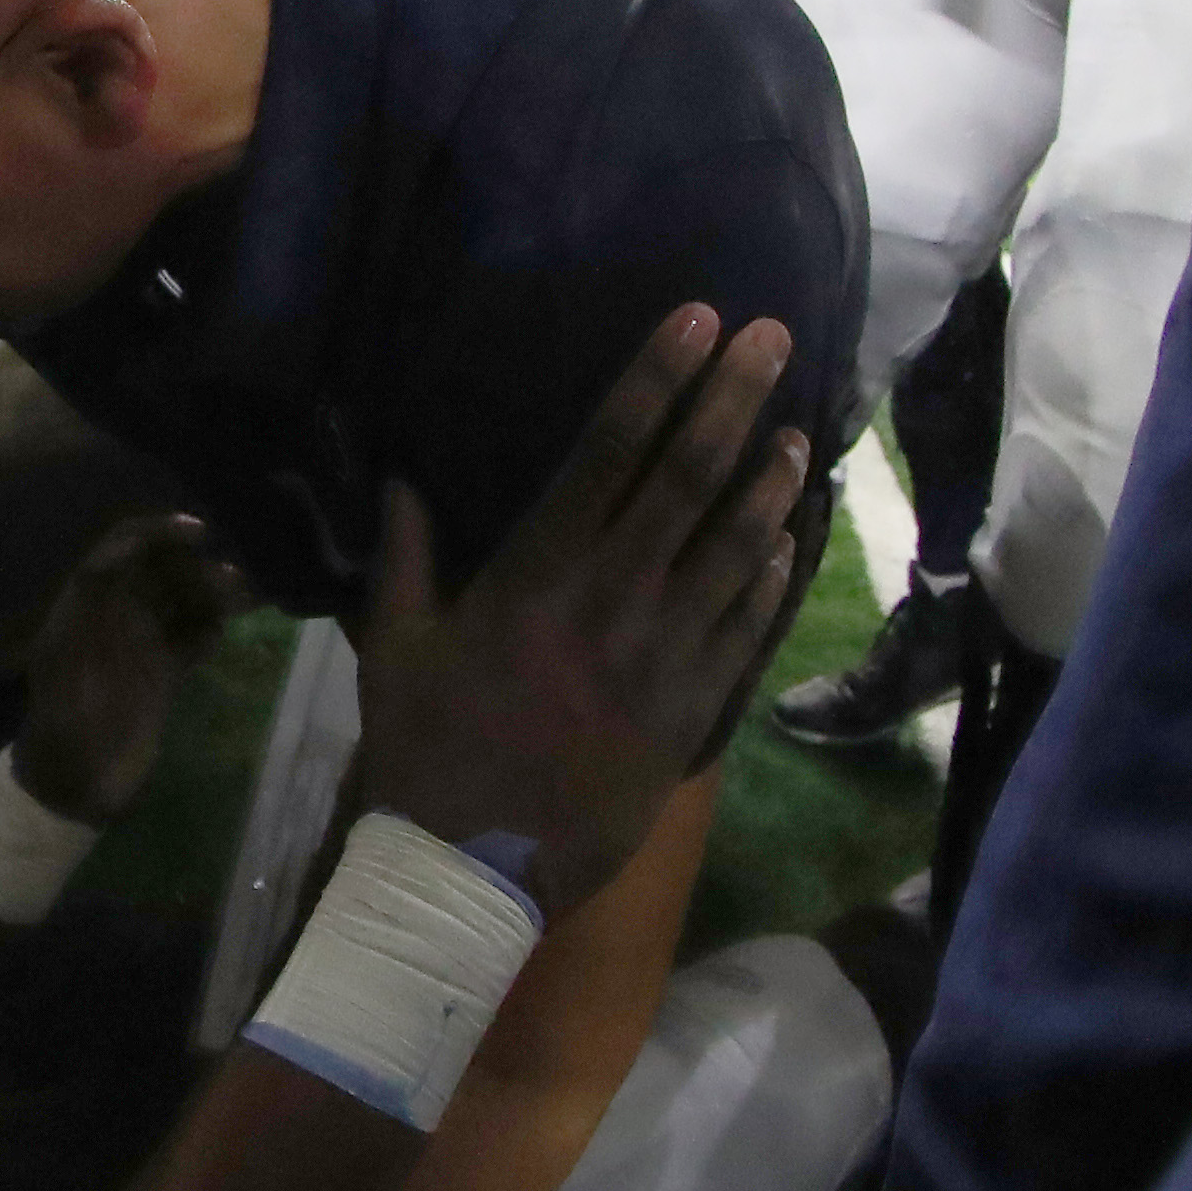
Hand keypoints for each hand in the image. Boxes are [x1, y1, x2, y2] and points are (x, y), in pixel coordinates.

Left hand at [10, 515, 245, 823]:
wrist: (73, 784)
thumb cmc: (62, 719)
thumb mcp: (65, 655)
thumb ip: (90, 602)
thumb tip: (118, 553)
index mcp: (86, 604)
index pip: (122, 548)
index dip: (156, 532)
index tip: (198, 532)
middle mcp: (114, 617)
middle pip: (160, 572)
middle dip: (195, 564)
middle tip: (234, 572)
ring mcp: (140, 646)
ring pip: (182, 603)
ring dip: (212, 592)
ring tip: (248, 591)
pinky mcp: (162, 676)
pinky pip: (192, 639)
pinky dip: (211, 628)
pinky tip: (227, 626)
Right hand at [350, 310, 806, 910]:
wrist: (476, 869)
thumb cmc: (425, 753)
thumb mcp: (393, 647)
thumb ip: (404, 559)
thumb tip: (401, 479)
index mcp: (538, 577)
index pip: (611, 454)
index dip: (658, 380)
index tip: (697, 320)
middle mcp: (613, 603)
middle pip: (689, 482)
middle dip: (734, 402)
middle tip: (775, 340)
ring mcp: (663, 659)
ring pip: (735, 551)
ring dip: (770, 485)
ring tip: (799, 432)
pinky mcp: (690, 713)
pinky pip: (745, 631)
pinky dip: (770, 579)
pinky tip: (787, 541)